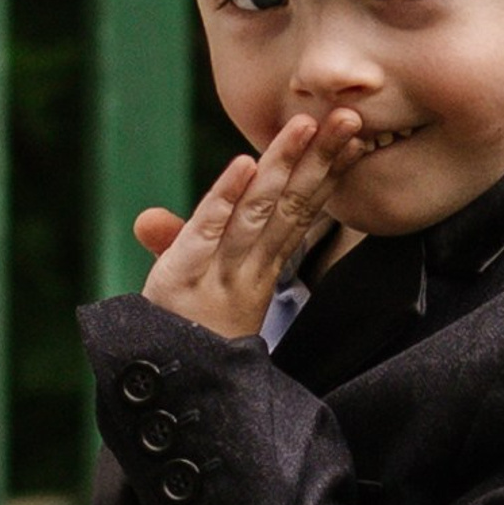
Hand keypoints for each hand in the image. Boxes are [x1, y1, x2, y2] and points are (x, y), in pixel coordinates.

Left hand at [133, 109, 365, 338]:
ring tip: (306, 126)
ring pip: (259, 210)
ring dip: (282, 165)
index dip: (329, 175)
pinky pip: (208, 232)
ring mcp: (218, 270)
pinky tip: (244, 166)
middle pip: (291, 204)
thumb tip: (146, 219)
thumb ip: (171, 245)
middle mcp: (246, 265)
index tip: (357, 139)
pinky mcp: (183, 276)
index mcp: (258, 265)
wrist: (165, 387)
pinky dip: (226, 199)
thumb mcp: (180, 285)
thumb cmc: (176, 334)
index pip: (300, 212)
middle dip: (322, 158)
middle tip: (350, 116)